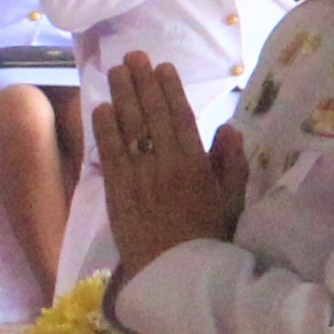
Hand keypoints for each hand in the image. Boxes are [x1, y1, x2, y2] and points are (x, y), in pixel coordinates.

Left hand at [91, 53, 241, 279]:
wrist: (175, 276)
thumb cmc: (208, 239)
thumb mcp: (232, 202)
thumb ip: (232, 164)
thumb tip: (230, 129)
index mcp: (197, 166)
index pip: (182, 118)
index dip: (171, 89)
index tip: (163, 67)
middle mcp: (166, 165)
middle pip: (152, 115)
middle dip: (142, 83)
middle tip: (133, 56)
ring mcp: (140, 176)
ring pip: (129, 128)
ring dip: (121, 96)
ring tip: (115, 71)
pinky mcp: (118, 192)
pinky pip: (111, 154)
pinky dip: (106, 129)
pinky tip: (101, 108)